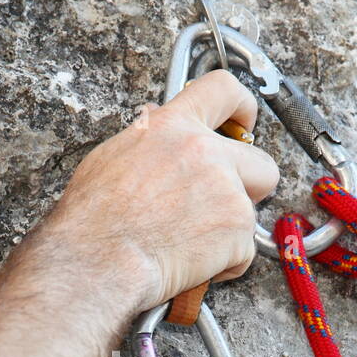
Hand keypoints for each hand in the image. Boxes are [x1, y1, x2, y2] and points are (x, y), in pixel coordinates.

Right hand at [46, 70, 279, 311]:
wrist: (100, 259)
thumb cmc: (94, 217)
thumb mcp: (112, 157)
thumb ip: (147, 137)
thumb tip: (158, 118)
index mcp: (175, 127)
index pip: (223, 91)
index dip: (242, 109)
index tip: (244, 127)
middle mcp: (207, 153)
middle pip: (261, 162)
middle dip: (251, 187)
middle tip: (224, 205)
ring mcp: (228, 191)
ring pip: (250, 214)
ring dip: (228, 231)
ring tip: (190, 245)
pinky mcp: (238, 231)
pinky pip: (243, 252)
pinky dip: (224, 265)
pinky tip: (191, 265)